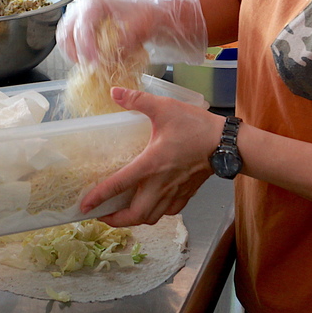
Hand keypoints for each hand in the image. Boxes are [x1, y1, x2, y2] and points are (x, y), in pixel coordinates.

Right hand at [57, 0, 157, 64]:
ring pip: (63, 38)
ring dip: (73, 54)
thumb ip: (122, 40)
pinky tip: (88, 60)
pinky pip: (68, 42)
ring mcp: (77, 17)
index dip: (87, 47)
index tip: (95, 61)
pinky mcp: (78, 27)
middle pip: (66, 33)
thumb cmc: (141, 13)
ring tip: (89, 64)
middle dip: (77, 53)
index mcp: (94, 3)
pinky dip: (75, 53)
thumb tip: (106, 57)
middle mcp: (81, 8)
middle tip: (91, 66)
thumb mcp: (138, 26)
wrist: (143, 10)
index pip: (82, 26)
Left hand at [79, 86, 222, 225]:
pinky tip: (150, 205)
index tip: (84, 206)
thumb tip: (115, 92)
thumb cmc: (196, 126)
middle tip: (102, 215)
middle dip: (115, 220)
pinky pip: (168, 213)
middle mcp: (160, 185)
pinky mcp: (187, 195)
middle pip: (135, 215)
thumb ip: (138, 100)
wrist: (227, 144)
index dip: (99, 197)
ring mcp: (174, 193)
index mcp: (150, 164)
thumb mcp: (164, 107)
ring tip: (122, 214)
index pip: (118, 185)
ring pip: (151, 218)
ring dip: (134, 220)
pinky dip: (155, 214)